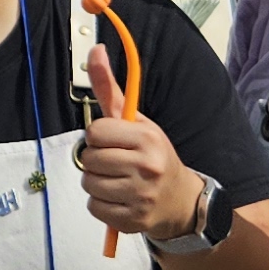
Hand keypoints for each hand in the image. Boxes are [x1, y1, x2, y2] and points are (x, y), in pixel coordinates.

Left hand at [76, 28, 202, 242]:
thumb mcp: (136, 121)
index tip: (113, 141)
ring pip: (89, 185)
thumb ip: (111, 88)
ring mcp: (141, 196)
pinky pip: (95, 208)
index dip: (98, 137)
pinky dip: (101, 204)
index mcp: (147, 138)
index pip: (94, 132)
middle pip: (88, 160)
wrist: (180, 200)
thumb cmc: (151, 154)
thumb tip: (94, 49)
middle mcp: (146, 167)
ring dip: (96, 183)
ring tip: (116, 181)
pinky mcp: (133, 220)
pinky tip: (119, 199)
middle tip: (114, 162)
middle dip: (95, 160)